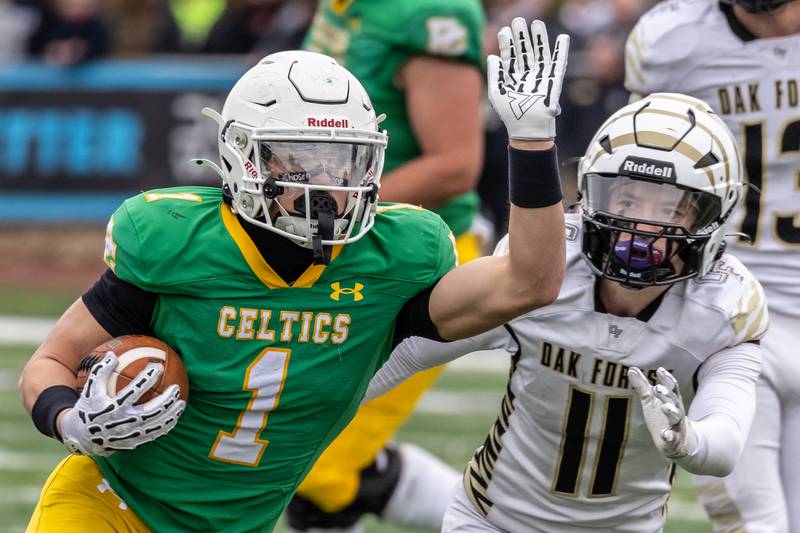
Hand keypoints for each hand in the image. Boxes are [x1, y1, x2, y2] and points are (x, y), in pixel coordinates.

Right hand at [59, 352, 184, 455]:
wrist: (82, 437)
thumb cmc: (89, 407)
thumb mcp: (90, 389)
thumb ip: (100, 371)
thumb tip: (112, 354)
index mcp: (111, 408)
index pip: (132, 392)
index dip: (146, 379)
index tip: (158, 367)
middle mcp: (121, 423)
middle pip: (149, 412)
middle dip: (165, 400)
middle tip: (176, 388)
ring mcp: (128, 435)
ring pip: (154, 425)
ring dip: (170, 415)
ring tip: (182, 402)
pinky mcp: (133, 443)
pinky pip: (153, 435)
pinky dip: (166, 426)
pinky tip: (175, 417)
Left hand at [487, 18, 569, 140]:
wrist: (527, 127)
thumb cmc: (509, 113)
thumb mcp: (496, 93)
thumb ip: (494, 74)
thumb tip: (492, 56)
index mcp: (511, 76)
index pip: (509, 55)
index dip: (507, 43)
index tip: (504, 30)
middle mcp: (526, 74)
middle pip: (524, 50)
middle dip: (521, 36)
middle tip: (518, 20)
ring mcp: (540, 76)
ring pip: (539, 52)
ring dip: (539, 38)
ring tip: (536, 24)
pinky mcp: (553, 80)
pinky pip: (558, 62)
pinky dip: (561, 51)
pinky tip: (562, 38)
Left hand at [629, 366, 694, 458]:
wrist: (679, 443)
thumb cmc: (661, 417)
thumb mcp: (651, 400)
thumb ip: (642, 386)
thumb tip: (631, 369)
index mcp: (671, 400)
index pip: (671, 388)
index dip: (667, 379)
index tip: (660, 370)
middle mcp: (676, 411)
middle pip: (673, 400)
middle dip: (666, 394)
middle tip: (658, 388)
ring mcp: (676, 426)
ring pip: (676, 417)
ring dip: (671, 411)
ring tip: (665, 407)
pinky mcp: (673, 440)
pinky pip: (672, 438)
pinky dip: (669, 436)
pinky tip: (664, 434)